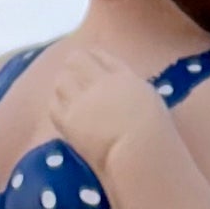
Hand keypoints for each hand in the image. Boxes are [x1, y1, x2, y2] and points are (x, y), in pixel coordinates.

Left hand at [41, 46, 173, 180]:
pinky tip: (65, 114)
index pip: (101, 57)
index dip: (93, 60)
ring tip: (70, 99)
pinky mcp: (70, 121)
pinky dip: (57, 106)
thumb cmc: (155, 136)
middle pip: (76, 59)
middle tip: (76, 83)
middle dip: (74, 68)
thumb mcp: (149, 104)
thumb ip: (131, 93)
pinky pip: (54, 105)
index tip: (90, 67)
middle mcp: (101, 82)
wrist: (140, 152)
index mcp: (124, 77)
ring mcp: (83, 100)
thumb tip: (121, 95)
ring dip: (64, 87)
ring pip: (61, 79)